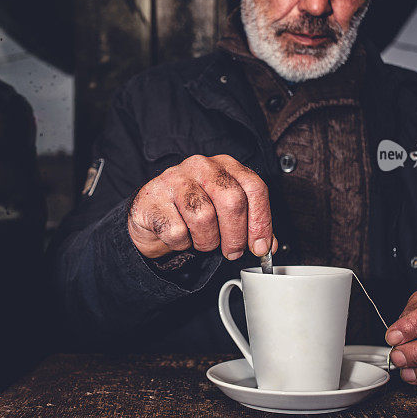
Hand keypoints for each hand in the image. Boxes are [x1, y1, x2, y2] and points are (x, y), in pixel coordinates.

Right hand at [128, 154, 276, 259]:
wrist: (149, 214)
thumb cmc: (190, 212)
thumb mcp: (224, 213)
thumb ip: (249, 225)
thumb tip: (267, 246)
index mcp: (225, 165)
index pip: (254, 187)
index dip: (261, 220)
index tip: (260, 246)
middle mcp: (201, 166)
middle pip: (232, 200)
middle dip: (236, 235)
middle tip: (233, 251)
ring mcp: (175, 179)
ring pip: (204, 217)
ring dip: (207, 241)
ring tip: (201, 241)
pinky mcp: (152, 199)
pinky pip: (177, 231)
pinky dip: (182, 244)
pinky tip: (180, 237)